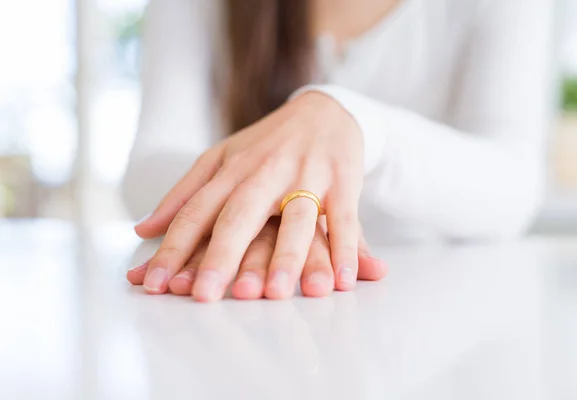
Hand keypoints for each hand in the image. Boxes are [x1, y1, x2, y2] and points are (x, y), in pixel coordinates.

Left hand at [134, 92, 381, 300]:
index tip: (155, 285)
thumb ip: (184, 194)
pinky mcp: (343, 183)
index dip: (174, 248)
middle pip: (240, 216)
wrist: (324, 110)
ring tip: (273, 294)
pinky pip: (346, 220)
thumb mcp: (221, 158)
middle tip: (204, 296)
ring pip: (294, 220)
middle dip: (221, 256)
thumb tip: (143, 230)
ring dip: (286, 257)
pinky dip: (347, 250)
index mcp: (231, 170)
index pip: (196, 212)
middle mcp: (265, 172)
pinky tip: (343, 281)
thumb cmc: (267, 143)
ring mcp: (306, 176)